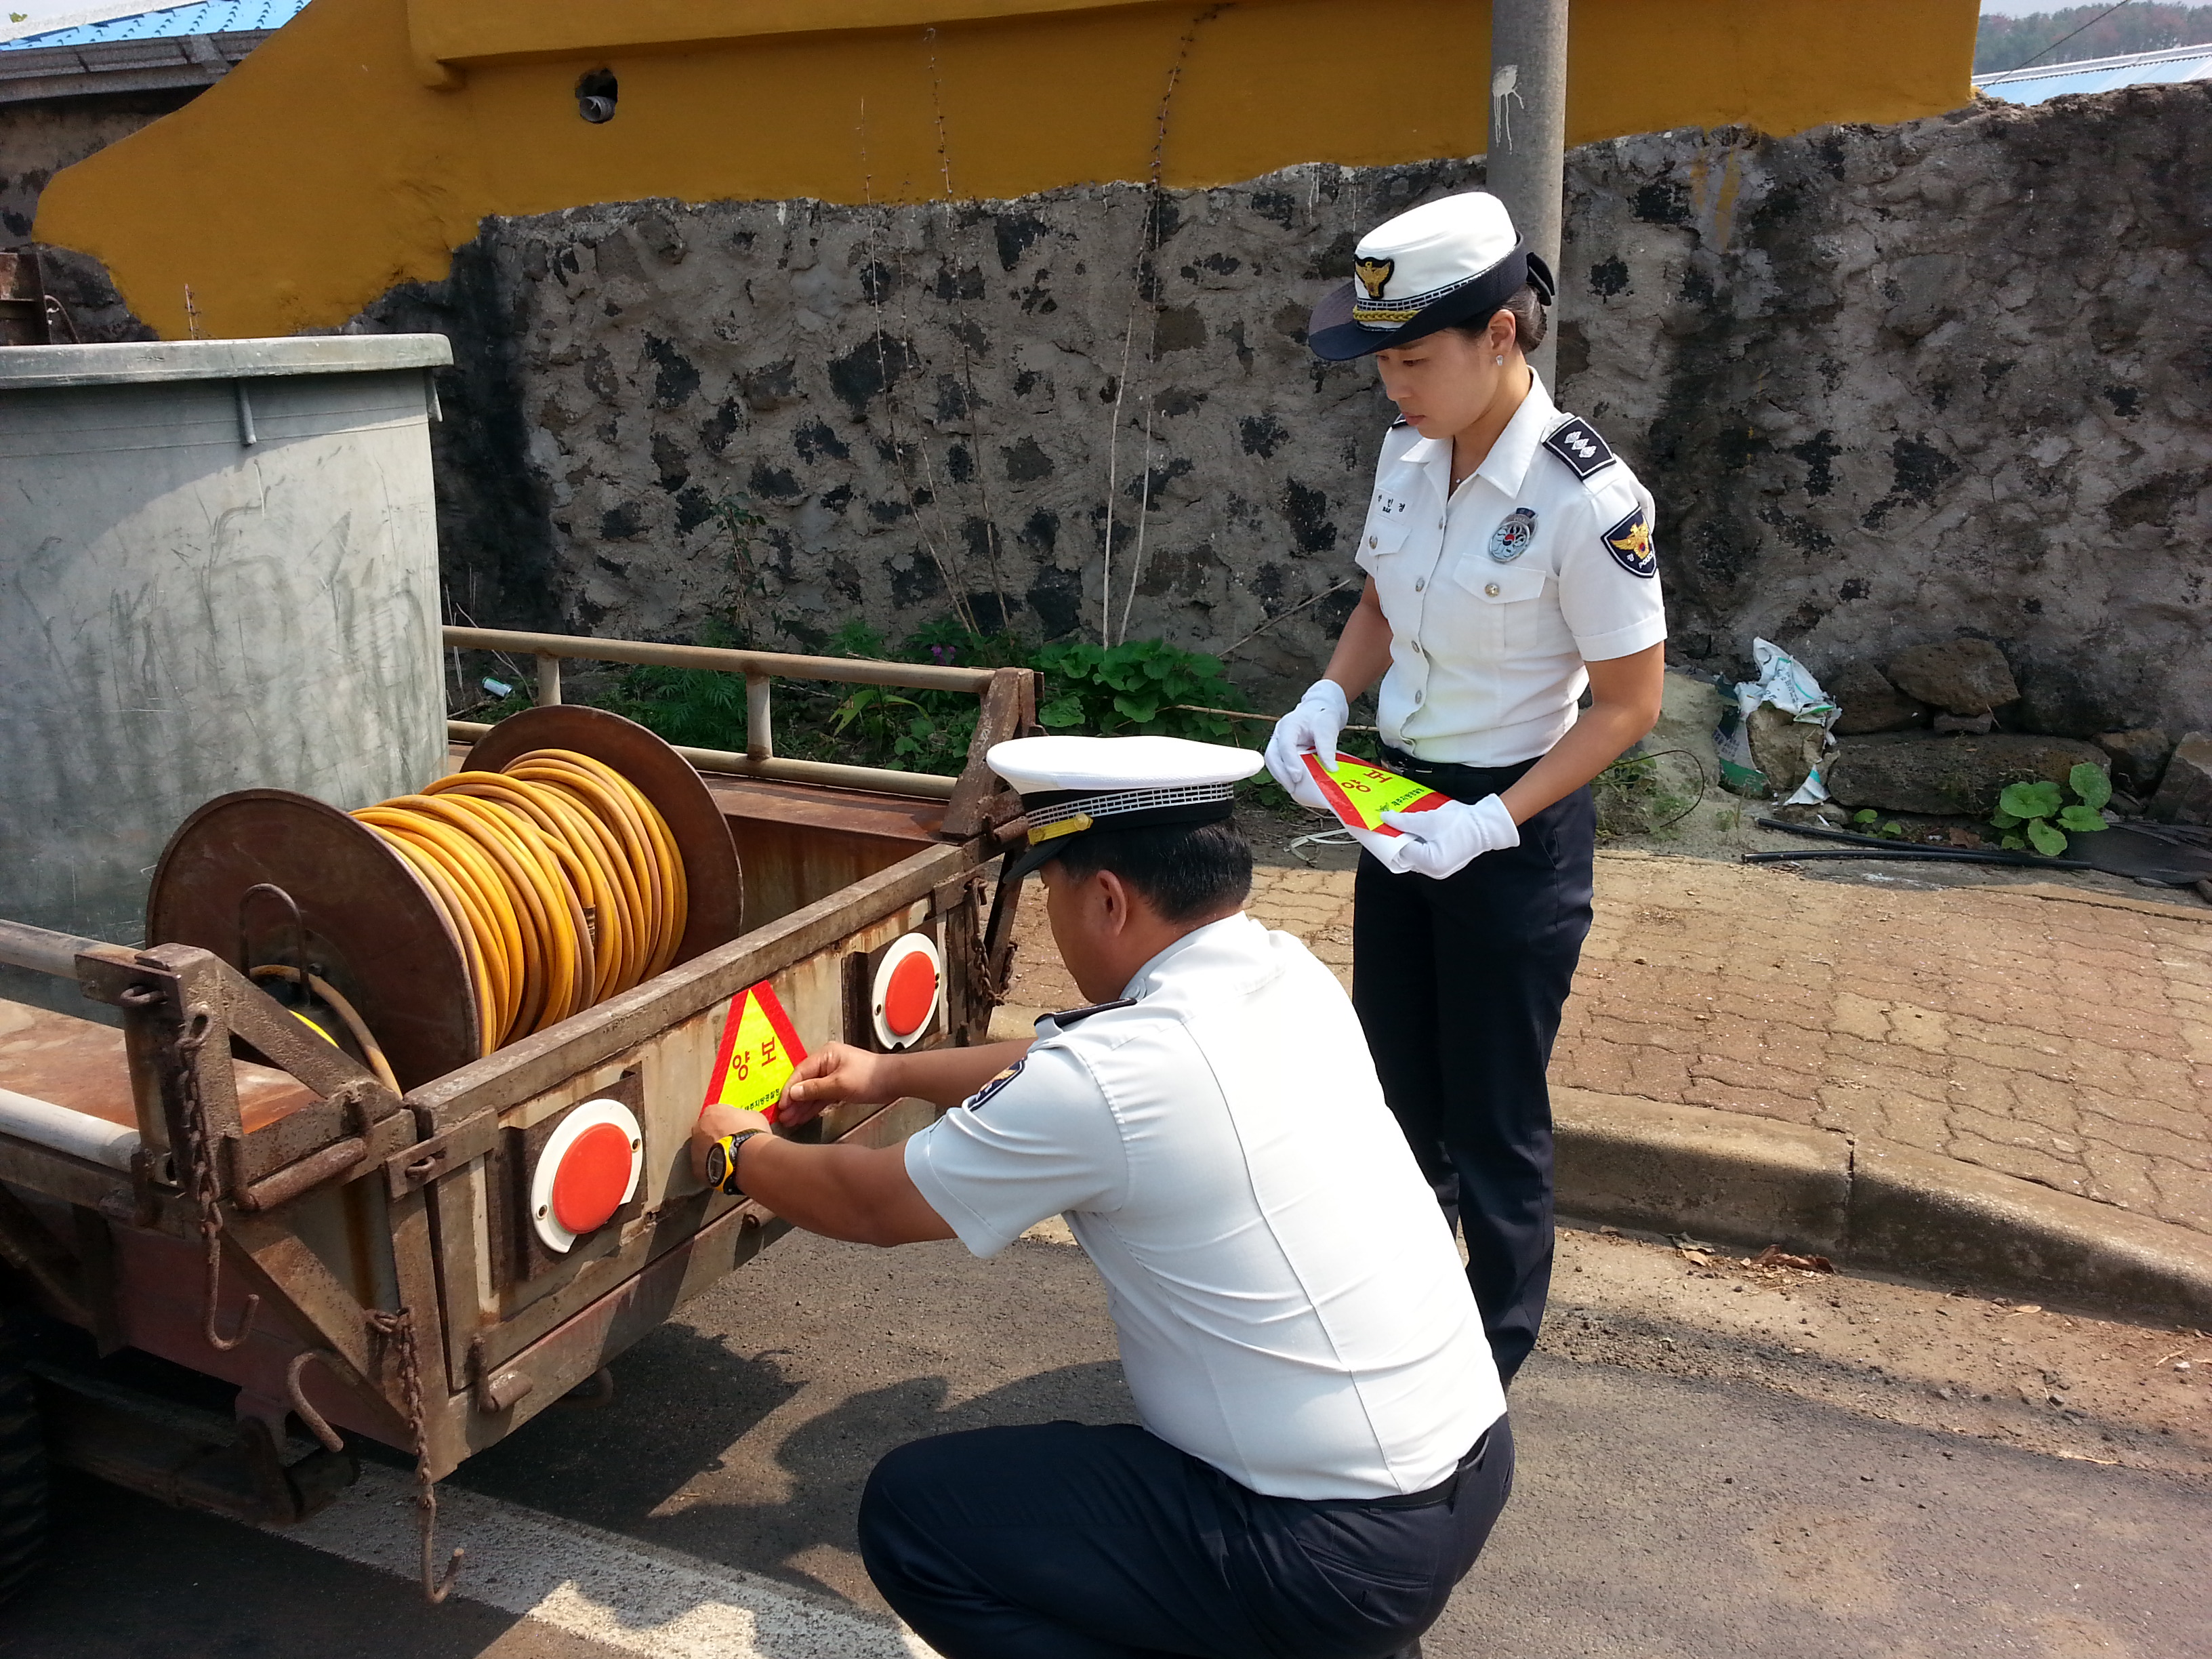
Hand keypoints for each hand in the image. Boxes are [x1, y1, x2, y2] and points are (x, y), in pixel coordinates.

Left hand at [690, 1103, 770, 1182]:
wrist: (746, 1158)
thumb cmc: (750, 1136)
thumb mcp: (754, 1117)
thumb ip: (744, 1117)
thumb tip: (746, 1123)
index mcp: (712, 1112)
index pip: (716, 1114)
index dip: (727, 1122)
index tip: (736, 1127)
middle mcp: (699, 1128)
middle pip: (706, 1131)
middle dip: (716, 1137)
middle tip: (732, 1144)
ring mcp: (695, 1149)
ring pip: (703, 1150)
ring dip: (714, 1153)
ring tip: (731, 1159)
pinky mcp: (697, 1168)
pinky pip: (705, 1167)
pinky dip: (714, 1168)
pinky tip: (727, 1170)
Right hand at [774, 1041, 901, 1126]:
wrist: (894, 1080)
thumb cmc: (868, 1077)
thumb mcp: (839, 1084)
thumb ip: (815, 1089)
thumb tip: (793, 1093)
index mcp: (825, 1055)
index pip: (800, 1073)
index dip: (789, 1089)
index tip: (781, 1105)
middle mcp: (826, 1063)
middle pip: (804, 1083)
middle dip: (793, 1101)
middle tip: (783, 1118)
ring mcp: (832, 1075)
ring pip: (812, 1092)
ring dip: (802, 1106)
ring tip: (790, 1121)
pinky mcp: (839, 1086)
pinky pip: (822, 1096)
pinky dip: (814, 1106)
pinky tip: (803, 1117)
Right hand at [1263, 680, 1349, 809]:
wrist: (1320, 709)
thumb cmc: (1322, 715)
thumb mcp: (1327, 728)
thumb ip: (1327, 747)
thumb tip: (1331, 769)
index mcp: (1288, 726)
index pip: (1285, 745)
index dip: (1290, 762)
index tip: (1298, 777)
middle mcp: (1279, 735)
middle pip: (1272, 757)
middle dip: (1281, 774)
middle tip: (1293, 788)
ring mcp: (1279, 744)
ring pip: (1274, 763)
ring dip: (1282, 777)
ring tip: (1295, 790)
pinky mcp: (1284, 753)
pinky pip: (1281, 766)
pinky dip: (1287, 776)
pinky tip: (1297, 785)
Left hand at [1378, 793, 1519, 879]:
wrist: (1486, 826)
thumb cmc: (1461, 824)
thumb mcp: (1428, 820)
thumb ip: (1404, 821)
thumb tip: (1386, 818)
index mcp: (1428, 863)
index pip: (1400, 851)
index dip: (1391, 837)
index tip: (1383, 825)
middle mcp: (1433, 871)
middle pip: (1406, 855)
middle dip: (1399, 839)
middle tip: (1393, 824)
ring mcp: (1439, 869)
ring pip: (1415, 855)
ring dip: (1410, 840)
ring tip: (1406, 824)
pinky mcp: (1444, 863)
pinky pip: (1426, 854)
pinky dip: (1420, 843)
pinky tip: (1419, 830)